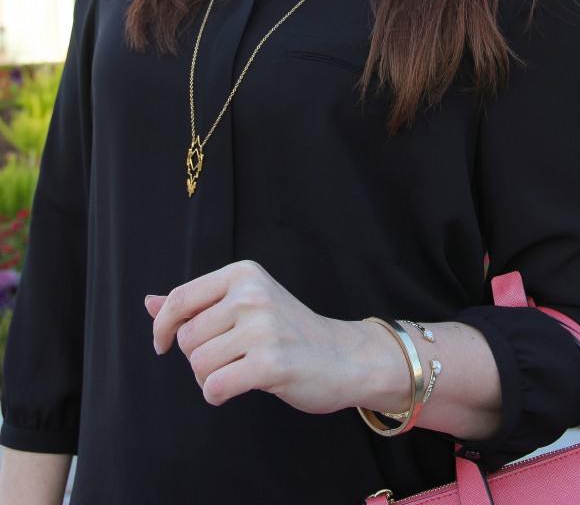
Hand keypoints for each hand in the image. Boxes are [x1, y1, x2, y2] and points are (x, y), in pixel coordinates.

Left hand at [145, 260, 381, 411]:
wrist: (343, 356)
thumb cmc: (288, 332)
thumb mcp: (245, 305)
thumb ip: (197, 304)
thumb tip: (148, 303)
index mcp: (243, 274)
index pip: (180, 299)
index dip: (162, 327)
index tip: (162, 345)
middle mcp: (251, 294)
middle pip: (186, 338)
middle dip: (196, 358)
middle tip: (227, 360)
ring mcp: (262, 327)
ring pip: (198, 364)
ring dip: (208, 379)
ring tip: (236, 373)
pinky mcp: (270, 362)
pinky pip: (214, 386)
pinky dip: (216, 394)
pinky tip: (234, 389)